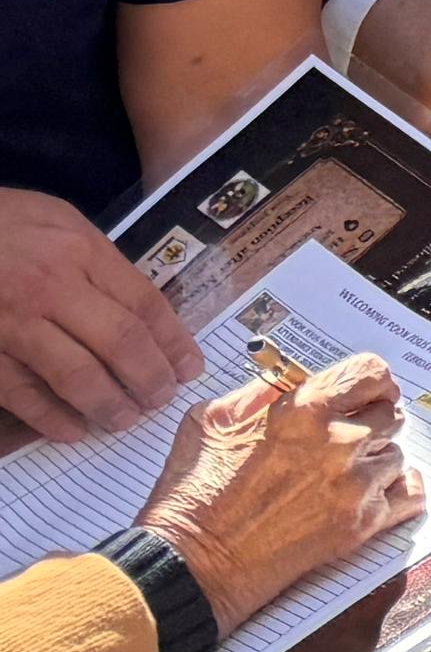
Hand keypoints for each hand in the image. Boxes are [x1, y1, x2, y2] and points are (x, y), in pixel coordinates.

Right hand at [0, 187, 204, 440]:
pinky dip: (49, 417)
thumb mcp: (58, 220)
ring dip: (108, 404)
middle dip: (150, 378)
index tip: (190, 368)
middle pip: (120, 342)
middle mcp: (52, 288)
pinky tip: (72, 430)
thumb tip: (139, 307)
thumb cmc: (3, 222)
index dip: (174, 342)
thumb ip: (97, 260)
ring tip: (125, 419)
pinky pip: (21, 393)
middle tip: (162, 400)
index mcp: (81, 252)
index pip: (144, 304)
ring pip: (75, 375)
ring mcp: (13, 323)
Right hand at [143, 356, 421, 632]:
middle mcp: (339, 442)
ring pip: (394, 456)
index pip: (372, 373)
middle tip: (346, 439)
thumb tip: (288, 382)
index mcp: (304, 409)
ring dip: (374, 462)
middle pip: (389, 414)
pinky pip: (407, 496)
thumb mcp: (211, 422)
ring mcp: (354, 484)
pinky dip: (395, 494)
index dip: (370, 382)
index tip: (365, 392)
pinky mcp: (360, 524)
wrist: (191, 565)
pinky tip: (373, 494)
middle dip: (370, 422)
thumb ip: (259, 394)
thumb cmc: (192, 496)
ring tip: (339, 477)